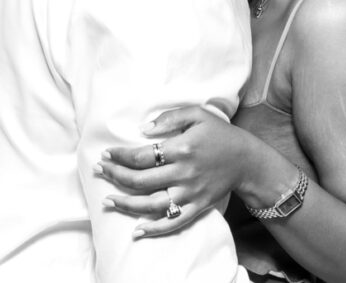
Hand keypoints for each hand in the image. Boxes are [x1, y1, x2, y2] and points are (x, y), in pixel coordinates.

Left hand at [95, 106, 251, 237]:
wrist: (247, 160)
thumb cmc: (220, 134)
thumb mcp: (198, 114)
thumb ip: (170, 118)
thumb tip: (143, 128)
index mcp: (182, 148)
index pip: (142, 156)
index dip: (120, 155)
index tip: (107, 153)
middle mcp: (184, 173)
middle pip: (140, 180)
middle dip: (115, 176)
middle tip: (99, 171)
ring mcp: (190, 193)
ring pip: (151, 204)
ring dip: (126, 204)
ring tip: (107, 200)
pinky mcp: (197, 206)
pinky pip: (173, 221)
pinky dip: (154, 229)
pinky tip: (136, 231)